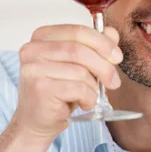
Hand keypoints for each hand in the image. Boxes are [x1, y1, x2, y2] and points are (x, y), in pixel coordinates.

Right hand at [11, 24, 122, 140]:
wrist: (37, 120)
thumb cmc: (59, 89)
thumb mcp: (79, 64)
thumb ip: (95, 45)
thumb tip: (112, 33)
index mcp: (42, 36)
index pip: (78, 31)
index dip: (102, 43)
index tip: (117, 57)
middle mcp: (33, 49)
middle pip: (80, 50)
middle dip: (104, 66)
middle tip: (114, 81)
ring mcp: (34, 69)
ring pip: (81, 71)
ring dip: (94, 87)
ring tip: (90, 95)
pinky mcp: (40, 89)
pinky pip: (78, 89)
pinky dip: (89, 98)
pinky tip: (84, 103)